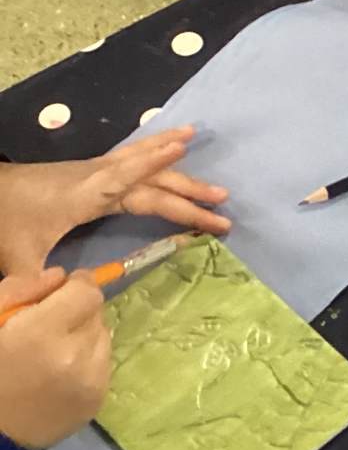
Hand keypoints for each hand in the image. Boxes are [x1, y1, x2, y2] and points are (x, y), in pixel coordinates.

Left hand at [0, 126, 230, 275]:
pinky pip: (136, 160)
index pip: (125, 179)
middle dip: (188, 192)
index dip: (152, 165)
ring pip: (147, 167)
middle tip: (224, 205)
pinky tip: (177, 144)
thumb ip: (40, 282)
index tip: (183, 151)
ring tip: (217, 181)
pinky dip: (160, 151)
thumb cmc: (5, 219)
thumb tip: (63, 305)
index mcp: (84, 195)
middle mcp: (97, 178)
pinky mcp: (96, 172)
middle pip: (150, 180)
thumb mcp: (18, 257)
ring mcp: (98, 172)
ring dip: (182, 171)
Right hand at [0, 269, 111, 449]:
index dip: (77, 285)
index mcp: (42, 334)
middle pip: (97, 313)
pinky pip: (103, 364)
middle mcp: (76, 356)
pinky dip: (87, 360)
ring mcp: (92, 382)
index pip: (87, 293)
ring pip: (104, 337)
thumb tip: (59, 276)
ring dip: (84, 335)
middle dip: (77, 310)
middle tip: (49, 322)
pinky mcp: (98, 400)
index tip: (63, 288)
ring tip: (53, 348)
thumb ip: (21, 289)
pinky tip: (59, 370)